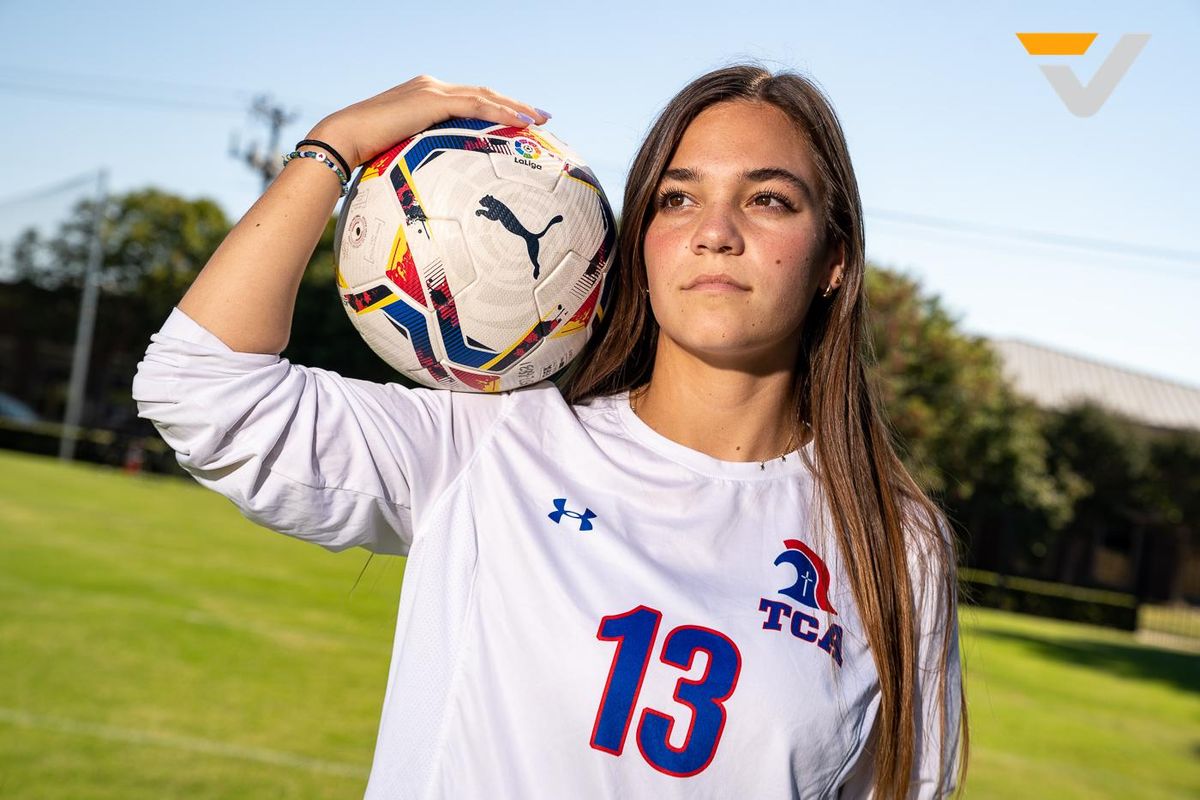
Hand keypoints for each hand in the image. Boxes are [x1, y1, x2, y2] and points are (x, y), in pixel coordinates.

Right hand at [305, 75, 548, 168]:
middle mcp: (431, 88)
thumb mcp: (400, 155)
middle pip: (483, 94)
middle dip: (513, 104)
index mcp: (424, 98)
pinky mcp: (430, 99)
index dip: (495, 109)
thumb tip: (434, 188)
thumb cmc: (364, 155)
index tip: (518, 122)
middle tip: (540, 117)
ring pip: (484, 96)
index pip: (468, 101)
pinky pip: (475, 105)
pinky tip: (520, 122)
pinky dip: (500, 112)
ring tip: (539, 119)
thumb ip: (420, 159)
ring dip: (514, 107)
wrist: (343, 139)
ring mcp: (431, 91)